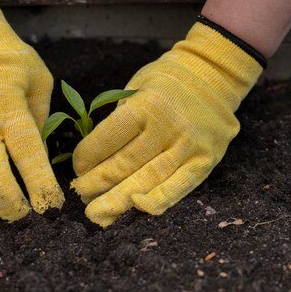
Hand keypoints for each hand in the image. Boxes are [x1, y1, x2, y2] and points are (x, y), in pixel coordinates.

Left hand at [71, 19, 263, 226]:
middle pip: (124, 164)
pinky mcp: (204, 162)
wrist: (213, 77)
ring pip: (147, 180)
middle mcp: (167, 126)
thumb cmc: (164, 84)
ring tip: (97, 214)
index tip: (77, 168)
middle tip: (81, 196)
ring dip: (118, 201)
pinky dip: (156, 202)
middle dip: (97, 183)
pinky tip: (136, 210)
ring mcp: (188, 146)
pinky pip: (178, 188)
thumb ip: (119, 120)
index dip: (87, 158)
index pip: (108, 138)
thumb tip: (94, 157)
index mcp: (146, 104)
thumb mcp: (135, 88)